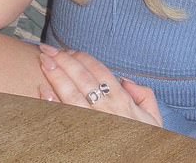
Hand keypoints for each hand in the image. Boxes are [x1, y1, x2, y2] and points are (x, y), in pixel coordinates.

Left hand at [38, 44, 161, 127]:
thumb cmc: (143, 146)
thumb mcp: (154, 120)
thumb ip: (144, 96)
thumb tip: (125, 81)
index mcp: (122, 102)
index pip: (100, 71)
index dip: (83, 58)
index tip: (69, 51)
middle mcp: (106, 110)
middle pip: (82, 79)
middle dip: (65, 61)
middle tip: (48, 48)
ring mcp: (92, 124)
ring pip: (71, 95)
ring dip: (56, 76)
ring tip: (44, 61)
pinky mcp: (80, 138)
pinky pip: (64, 118)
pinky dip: (52, 103)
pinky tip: (42, 91)